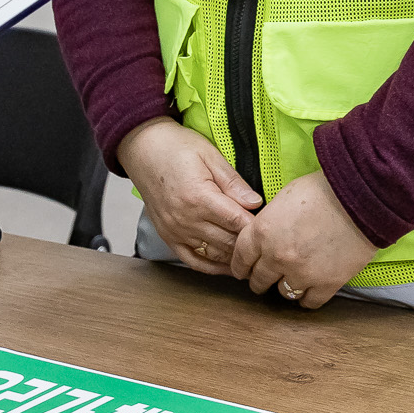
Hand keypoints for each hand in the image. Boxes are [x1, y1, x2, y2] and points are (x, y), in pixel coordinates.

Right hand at [117, 118, 261, 276]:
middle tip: (266, 241)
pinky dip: (211, 267)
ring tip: (253, 255)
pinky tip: (226, 266)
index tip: (272, 225)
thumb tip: (256, 203)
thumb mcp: (209, 155)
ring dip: (234, 257)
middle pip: (229, 242)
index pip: (238, 222)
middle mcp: (186, 219)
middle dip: (249, 243)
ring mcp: (175, 230)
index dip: (257, 226)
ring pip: (214, 254)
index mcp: (199, 197)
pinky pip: (192, 260)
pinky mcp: (167, 235)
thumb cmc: (175, 146)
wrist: (141, 146)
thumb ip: (233, 182)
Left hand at [233, 170, 376, 308]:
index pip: (241, 258)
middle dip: (260, 279)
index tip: (243, 271)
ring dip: (285, 286)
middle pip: (259, 280)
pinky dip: (308, 297)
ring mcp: (301, 273)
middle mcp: (277, 256)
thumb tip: (266, 235)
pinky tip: (310, 289)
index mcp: (262, 231)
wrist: (358, 198)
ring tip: (291, 279)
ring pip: (283, 293)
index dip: (240, 266)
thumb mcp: (282, 199)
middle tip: (265, 278)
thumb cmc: (322, 190)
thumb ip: (269, 222)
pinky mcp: (326, 284)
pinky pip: (309, 302)